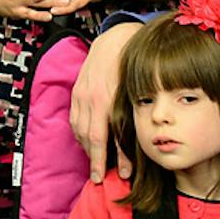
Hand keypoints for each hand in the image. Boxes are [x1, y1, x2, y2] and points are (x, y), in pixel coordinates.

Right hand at [70, 22, 141, 181]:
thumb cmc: (130, 63)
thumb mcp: (137, 87)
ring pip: (80, 131)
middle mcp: (92, 100)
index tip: (125, 175)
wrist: (114, 39)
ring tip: (96, 164)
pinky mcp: (76, 93)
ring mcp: (81, 96)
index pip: (113, 138)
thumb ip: (135, 112)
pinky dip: (79, 135)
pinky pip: (74, 120)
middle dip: (97, 162)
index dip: (120, 159)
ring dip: (87, 150)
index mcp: (109, 100)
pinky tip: (87, 143)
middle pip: (93, 140)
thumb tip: (145, 138)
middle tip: (101, 179)